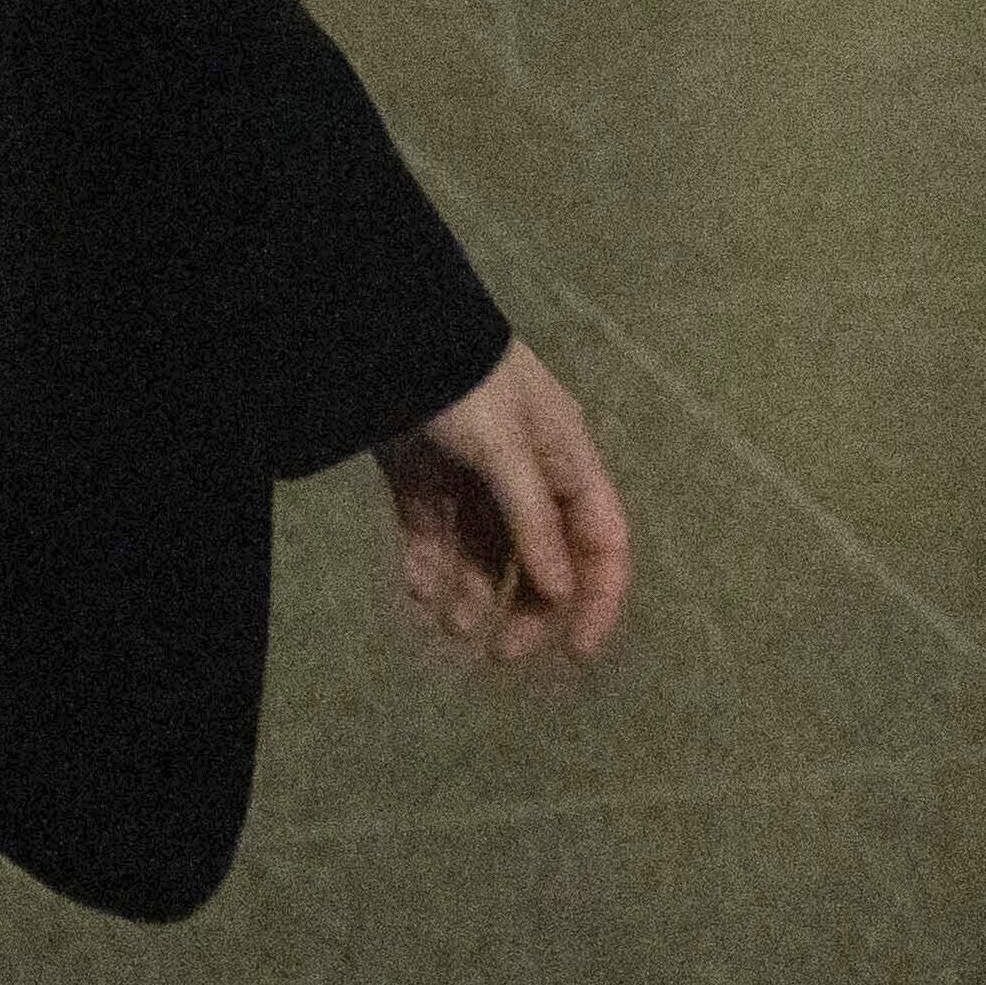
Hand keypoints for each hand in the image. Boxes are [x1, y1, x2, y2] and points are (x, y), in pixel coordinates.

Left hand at [380, 338, 634, 664]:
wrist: (384, 331)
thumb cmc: (463, 382)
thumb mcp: (504, 446)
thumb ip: (531, 518)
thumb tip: (559, 589)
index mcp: (565, 460)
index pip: (601, 540)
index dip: (598, 597)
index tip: (577, 651)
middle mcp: (526, 475)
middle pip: (543, 558)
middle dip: (528, 608)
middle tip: (500, 653)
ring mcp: (473, 478)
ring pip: (486, 553)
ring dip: (475, 593)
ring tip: (452, 626)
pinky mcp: (423, 479)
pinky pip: (433, 537)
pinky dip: (428, 567)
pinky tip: (418, 590)